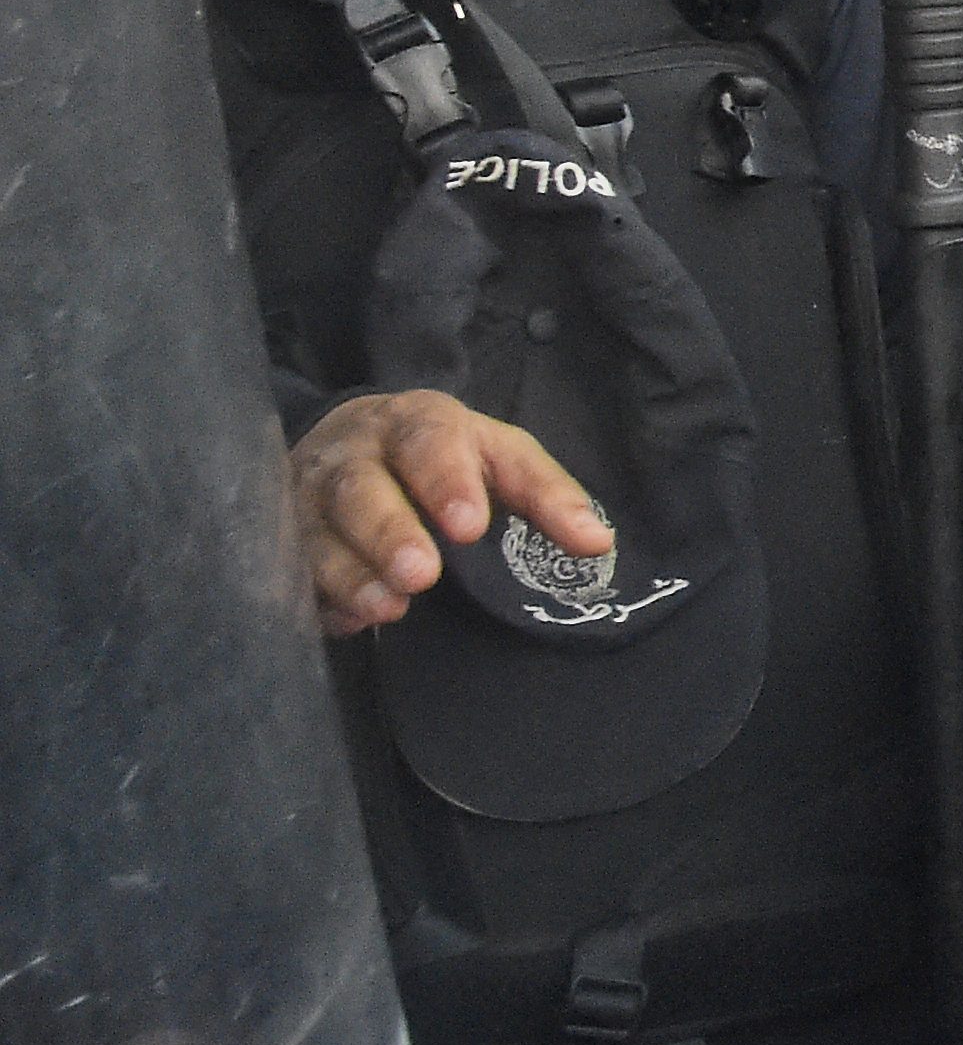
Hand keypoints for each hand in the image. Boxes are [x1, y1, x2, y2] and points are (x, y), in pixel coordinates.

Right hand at [288, 388, 614, 634]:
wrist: (352, 437)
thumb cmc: (444, 453)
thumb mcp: (499, 455)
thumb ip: (546, 495)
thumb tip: (598, 543)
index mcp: (414, 424)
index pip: (427, 442)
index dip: (446, 481)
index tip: (470, 524)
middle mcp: (351, 455)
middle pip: (360, 489)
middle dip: (388, 532)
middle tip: (422, 573)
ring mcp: (307, 497)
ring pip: (316, 533)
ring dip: (350, 572)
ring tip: (389, 605)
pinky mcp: (284, 538)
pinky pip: (292, 570)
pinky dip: (320, 597)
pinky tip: (350, 620)